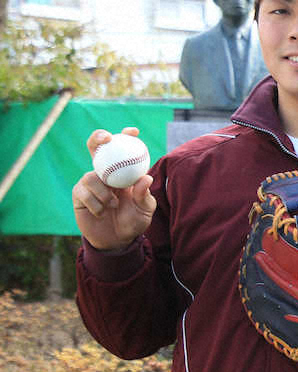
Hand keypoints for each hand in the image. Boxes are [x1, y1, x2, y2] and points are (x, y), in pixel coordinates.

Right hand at [71, 128, 154, 250]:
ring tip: (113, 205)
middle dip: (98, 138)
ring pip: (91, 175)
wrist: (117, 240)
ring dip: (103, 192)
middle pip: (96, 148)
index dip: (126, 136)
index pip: (123, 149)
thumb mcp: (145, 209)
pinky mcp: (79, 195)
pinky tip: (101, 212)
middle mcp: (106, 173)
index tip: (133, 131)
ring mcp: (90, 183)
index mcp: (123, 172)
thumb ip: (144, 195)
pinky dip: (94, 203)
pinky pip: (83, 192)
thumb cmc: (134, 221)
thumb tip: (146, 177)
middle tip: (106, 139)